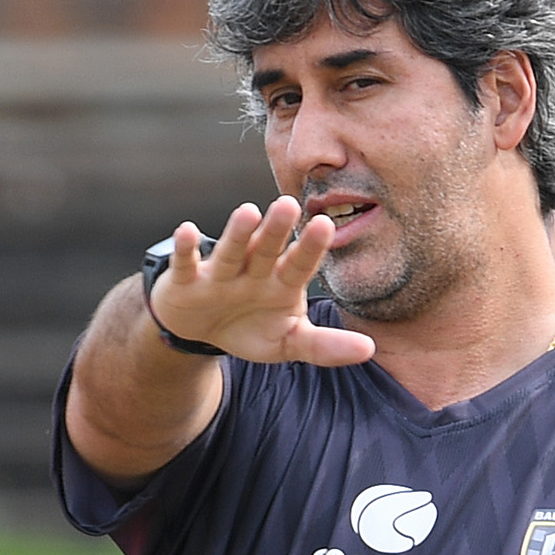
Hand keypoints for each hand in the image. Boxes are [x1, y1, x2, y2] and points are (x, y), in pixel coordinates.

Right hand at [148, 201, 381, 368]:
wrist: (202, 331)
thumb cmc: (250, 328)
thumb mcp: (289, 343)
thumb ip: (325, 346)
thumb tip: (369, 349)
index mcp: (282, 282)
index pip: (300, 264)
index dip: (310, 248)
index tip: (326, 225)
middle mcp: (253, 270)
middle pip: (267, 249)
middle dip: (277, 230)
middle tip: (289, 205)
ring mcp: (220, 273)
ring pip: (230, 251)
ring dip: (238, 233)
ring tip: (248, 212)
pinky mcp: (187, 281)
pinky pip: (186, 264)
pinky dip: (186, 250)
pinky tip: (187, 230)